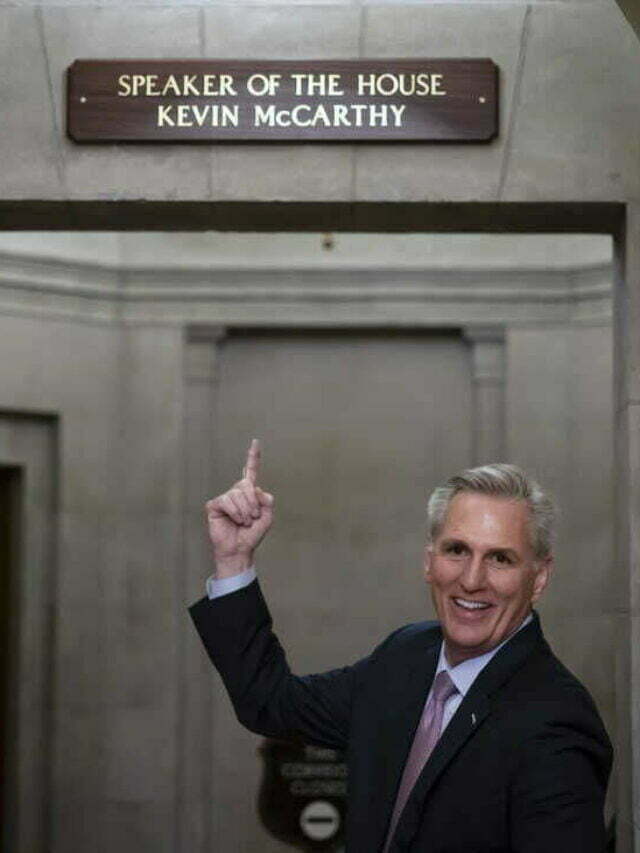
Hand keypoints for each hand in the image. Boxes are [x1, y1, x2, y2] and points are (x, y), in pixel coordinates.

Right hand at [205, 439, 273, 576]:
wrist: (240, 550)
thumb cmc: (252, 535)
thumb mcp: (267, 517)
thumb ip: (267, 501)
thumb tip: (256, 489)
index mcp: (249, 493)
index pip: (251, 471)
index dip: (253, 457)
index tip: (256, 442)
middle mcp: (236, 492)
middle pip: (246, 484)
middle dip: (253, 503)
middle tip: (252, 518)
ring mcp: (225, 498)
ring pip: (237, 494)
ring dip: (245, 511)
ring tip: (243, 522)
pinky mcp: (214, 505)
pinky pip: (226, 501)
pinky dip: (235, 513)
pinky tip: (235, 521)